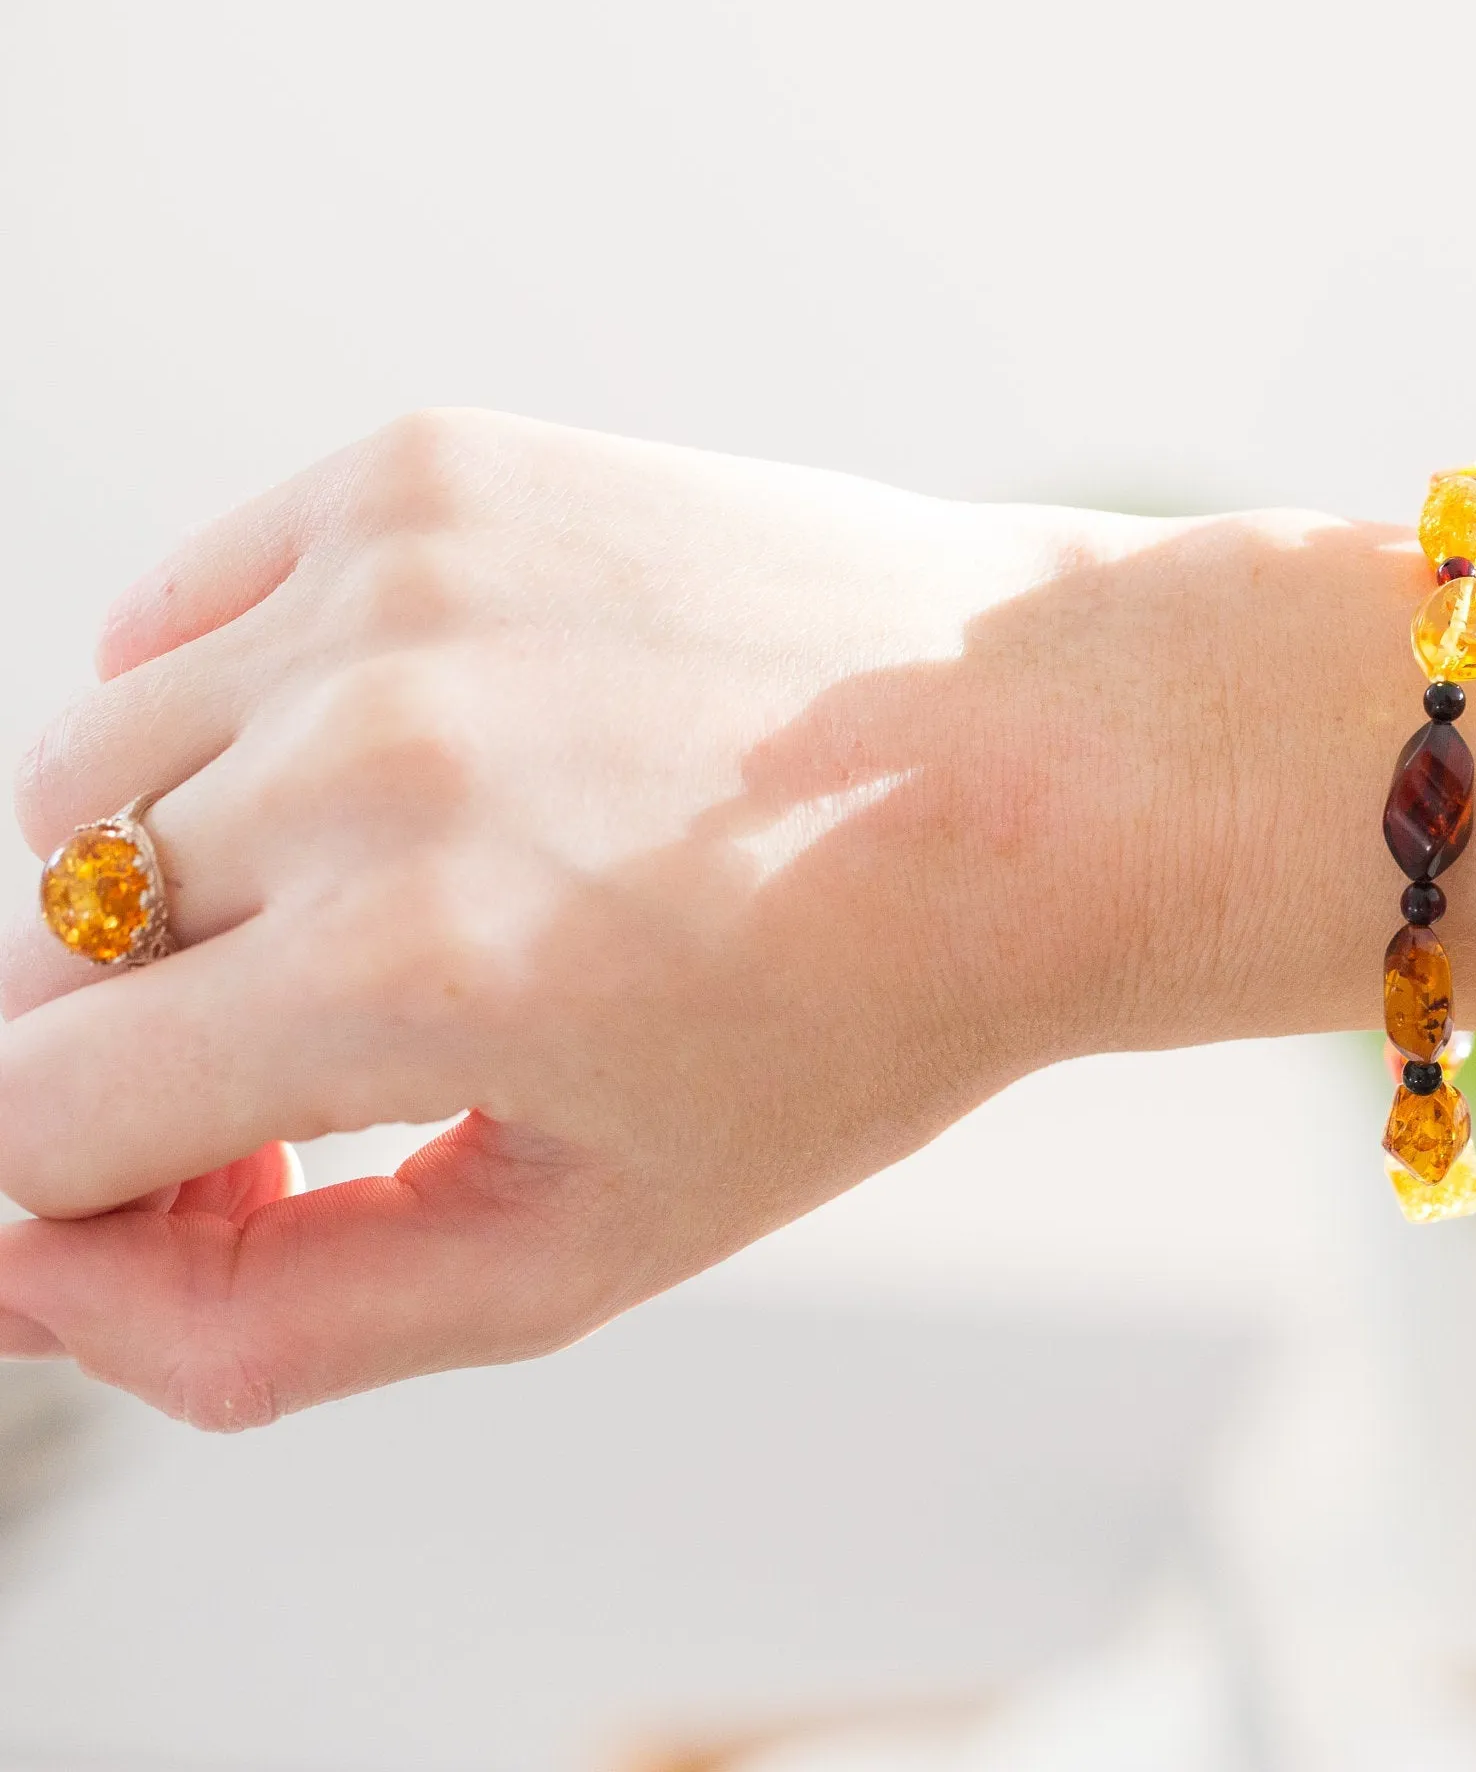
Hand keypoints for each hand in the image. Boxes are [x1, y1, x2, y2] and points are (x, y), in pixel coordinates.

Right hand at [0, 411, 1283, 1425]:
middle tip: (359, 1049)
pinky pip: (182, 621)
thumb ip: (263, 1320)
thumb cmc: (848, 1021)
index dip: (116, 1188)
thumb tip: (20, 1283)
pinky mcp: (420, 475)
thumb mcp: (586, 1244)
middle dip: (145, 1043)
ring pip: (79, 790)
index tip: (261, 1166)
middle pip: (34, 958)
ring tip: (411, 898)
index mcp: (399, 978)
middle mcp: (363, 764)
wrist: (1053, 766)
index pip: (26, 1128)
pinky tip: (415, 762)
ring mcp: (386, 592)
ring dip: (182, 883)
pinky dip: (238, 714)